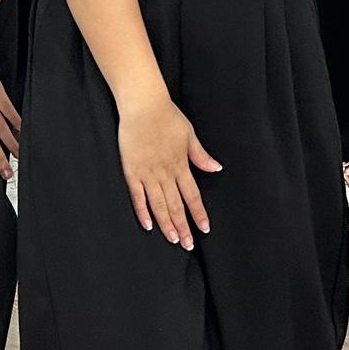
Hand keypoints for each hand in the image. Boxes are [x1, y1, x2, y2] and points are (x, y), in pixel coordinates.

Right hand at [118, 92, 219, 247]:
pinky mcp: (132, 171)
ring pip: (158, 205)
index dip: (198, 213)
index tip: (204, 228)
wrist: (143, 105)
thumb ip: (200, 155)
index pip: (192, 195)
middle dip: (183, 226)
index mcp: (181, 164)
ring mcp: (148, 173)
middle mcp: (165, 172)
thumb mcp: (189, 134)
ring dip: (166, 224)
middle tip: (188, 245)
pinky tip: (148, 225)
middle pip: (176, 205)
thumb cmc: (167, 116)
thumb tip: (216, 168)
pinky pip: (137, 196)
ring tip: (173, 240)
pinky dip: (142, 212)